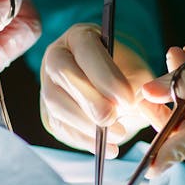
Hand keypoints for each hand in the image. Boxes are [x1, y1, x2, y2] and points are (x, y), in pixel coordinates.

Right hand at [40, 23, 154, 157]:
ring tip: (118, 134)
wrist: (111, 88)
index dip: (105, 75)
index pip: (85, 49)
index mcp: (79, 36)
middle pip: (63, 74)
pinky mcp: (48, 110)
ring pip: (56, 102)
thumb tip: (128, 103)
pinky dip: (85, 140)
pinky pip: (60, 126)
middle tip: (114, 118)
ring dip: (87, 123)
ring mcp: (48, 83)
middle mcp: (57, 56)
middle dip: (90, 99)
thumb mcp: (136, 70)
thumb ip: (135, 83)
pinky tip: (108, 148)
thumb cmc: (124, 73)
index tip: (127, 99)